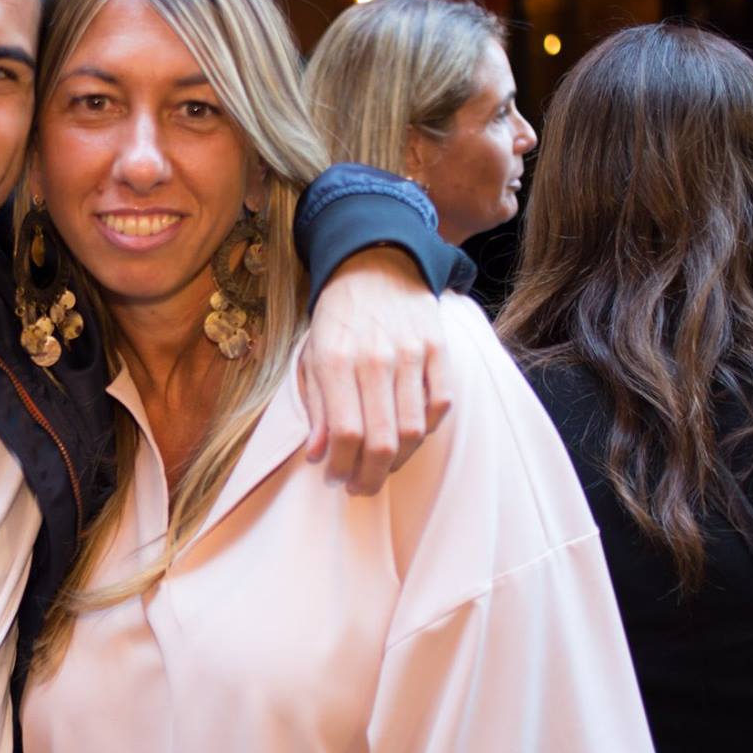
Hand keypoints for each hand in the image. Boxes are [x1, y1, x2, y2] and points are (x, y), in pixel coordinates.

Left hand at [301, 247, 450, 493]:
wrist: (375, 265)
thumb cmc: (338, 319)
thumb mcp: (311, 356)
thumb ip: (315, 407)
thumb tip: (318, 455)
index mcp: (335, 361)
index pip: (345, 432)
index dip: (341, 466)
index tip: (335, 479)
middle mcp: (374, 359)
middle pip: (383, 439)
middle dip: (370, 477)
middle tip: (360, 488)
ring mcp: (411, 353)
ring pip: (414, 429)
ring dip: (398, 461)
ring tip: (382, 468)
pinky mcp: (438, 348)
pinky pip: (441, 403)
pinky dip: (427, 429)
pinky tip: (409, 435)